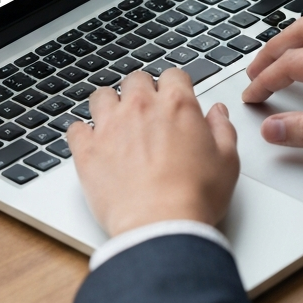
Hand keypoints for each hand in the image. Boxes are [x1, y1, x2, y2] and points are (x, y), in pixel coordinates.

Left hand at [67, 69, 239, 236]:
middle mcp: (141, 108)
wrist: (160, 227)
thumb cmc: (194, 197)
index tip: (175, 98)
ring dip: (110, 105)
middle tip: (147, 112)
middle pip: (136, 80)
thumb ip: (222, 129)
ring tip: (117, 124)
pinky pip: (75, 129)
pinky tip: (93, 145)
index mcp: (177, 105)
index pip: (173, 75)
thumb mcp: (227, 161)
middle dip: (142, 91)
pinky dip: (82, 134)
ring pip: (102, 96)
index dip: (175, 86)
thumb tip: (217, 113)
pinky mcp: (87, 150)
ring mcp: (110, 126)